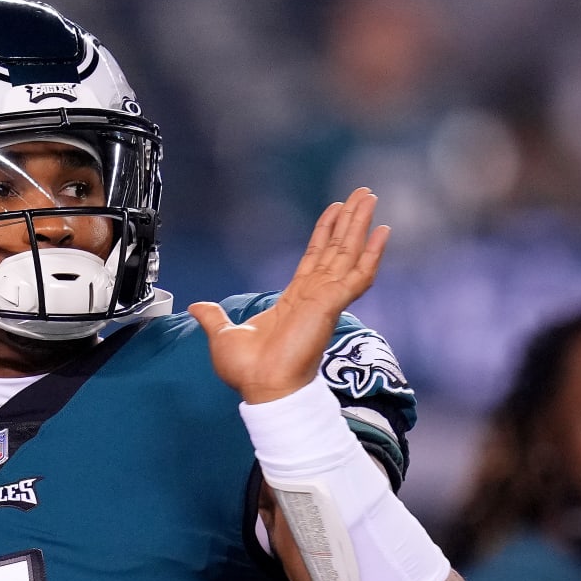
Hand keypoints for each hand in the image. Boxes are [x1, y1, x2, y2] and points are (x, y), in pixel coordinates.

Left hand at [186, 187, 389, 402]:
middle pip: (337, 248)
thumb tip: (198, 307)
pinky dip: (371, 254)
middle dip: (349, 219)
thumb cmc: (250, 370)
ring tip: (370, 198)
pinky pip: (358, 275)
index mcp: (295, 300)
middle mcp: (315, 296)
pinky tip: (382, 232)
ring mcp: (326, 299)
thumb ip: (214, 317)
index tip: (335, 209)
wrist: (262, 387)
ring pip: (348, 253)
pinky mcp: (332, 305)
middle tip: (363, 193)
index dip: (325, 232)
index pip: (314, 257)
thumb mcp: (223, 334)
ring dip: (360, 225)